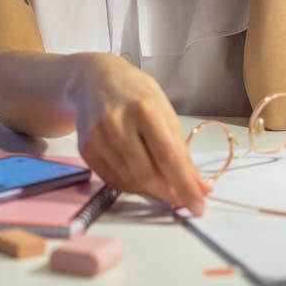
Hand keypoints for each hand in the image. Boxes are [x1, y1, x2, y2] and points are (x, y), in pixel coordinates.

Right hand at [73, 53, 208, 214]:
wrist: (94, 79)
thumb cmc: (135, 93)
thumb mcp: (164, 110)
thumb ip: (180, 149)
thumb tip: (200, 186)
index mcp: (144, 108)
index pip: (168, 157)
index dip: (185, 186)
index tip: (199, 206)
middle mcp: (117, 123)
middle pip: (146, 174)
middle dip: (169, 193)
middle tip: (183, 200)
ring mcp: (98, 137)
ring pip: (129, 182)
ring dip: (151, 191)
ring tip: (163, 185)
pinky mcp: (85, 149)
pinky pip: (112, 181)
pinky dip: (131, 186)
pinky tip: (141, 178)